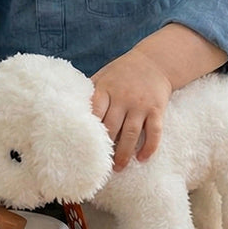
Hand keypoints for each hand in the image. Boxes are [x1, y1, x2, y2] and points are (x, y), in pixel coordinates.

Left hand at [90, 48, 172, 170]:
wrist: (154, 61)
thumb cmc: (123, 72)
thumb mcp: (104, 75)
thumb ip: (91, 91)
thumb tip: (70, 107)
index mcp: (106, 88)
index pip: (95, 112)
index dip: (89, 130)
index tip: (83, 146)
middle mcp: (123, 97)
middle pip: (112, 127)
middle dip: (106, 148)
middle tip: (99, 164)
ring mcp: (141, 104)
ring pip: (131, 133)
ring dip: (125, 153)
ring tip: (118, 167)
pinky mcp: (157, 109)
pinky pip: (154, 132)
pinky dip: (149, 147)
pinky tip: (142, 158)